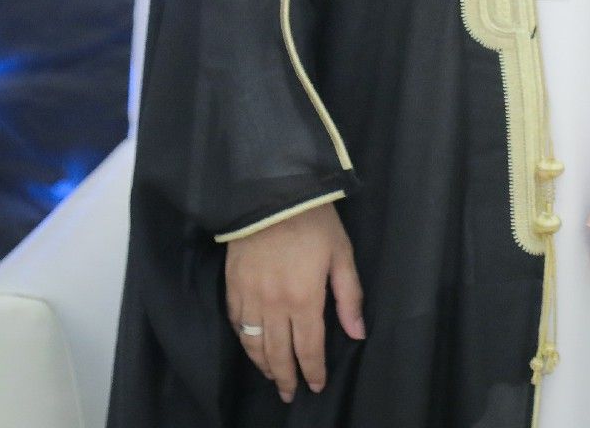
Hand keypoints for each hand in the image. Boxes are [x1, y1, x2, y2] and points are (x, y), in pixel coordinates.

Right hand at [223, 199, 364, 402]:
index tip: (316, 386)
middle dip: (286, 377)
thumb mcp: (341, 254)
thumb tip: (357, 333)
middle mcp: (274, 305)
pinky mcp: (232, 287)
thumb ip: (349, 297)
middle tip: (290, 394)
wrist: (271, 194)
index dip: (313, 371)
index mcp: (304, 299)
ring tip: (272, 376)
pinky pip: (236, 324)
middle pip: (278, 353)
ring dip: (263, 365)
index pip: (308, 348)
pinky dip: (243, 341)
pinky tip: (250, 347)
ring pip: (253, 344)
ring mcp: (249, 298)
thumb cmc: (314, 221)